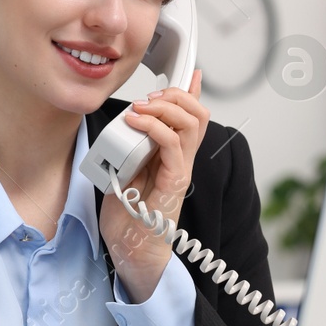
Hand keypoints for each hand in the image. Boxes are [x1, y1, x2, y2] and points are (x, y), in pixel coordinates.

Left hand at [98, 69, 209, 302]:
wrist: (131, 251)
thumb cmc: (129, 217)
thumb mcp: (127, 170)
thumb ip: (133, 147)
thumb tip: (129, 124)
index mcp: (173, 156)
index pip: (192, 118)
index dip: (193, 92)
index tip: (189, 74)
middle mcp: (182, 161)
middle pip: (198, 114)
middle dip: (176, 94)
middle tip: (149, 96)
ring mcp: (180, 171)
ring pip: (192, 123)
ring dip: (167, 106)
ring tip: (142, 107)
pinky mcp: (174, 183)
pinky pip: (173, 145)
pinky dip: (155, 126)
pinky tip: (136, 121)